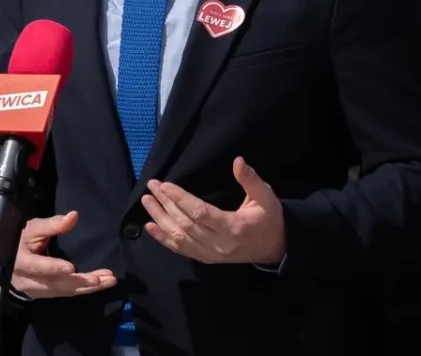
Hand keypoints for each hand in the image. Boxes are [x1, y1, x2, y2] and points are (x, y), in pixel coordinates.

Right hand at [11, 211, 117, 298]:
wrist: (10, 258)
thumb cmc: (22, 238)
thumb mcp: (34, 228)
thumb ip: (53, 224)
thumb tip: (74, 216)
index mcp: (22, 262)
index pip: (38, 266)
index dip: (54, 268)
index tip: (72, 268)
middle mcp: (28, 281)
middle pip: (56, 283)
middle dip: (80, 282)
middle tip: (101, 279)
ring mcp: (36, 290)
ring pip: (64, 291)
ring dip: (87, 287)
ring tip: (109, 280)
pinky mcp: (44, 295)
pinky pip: (65, 293)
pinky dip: (83, 288)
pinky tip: (99, 283)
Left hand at [141, 157, 285, 264]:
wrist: (274, 248)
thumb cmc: (269, 219)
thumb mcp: (266, 197)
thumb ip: (251, 180)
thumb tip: (238, 161)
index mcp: (233, 227)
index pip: (200, 212)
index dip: (180, 199)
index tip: (164, 185)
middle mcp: (219, 244)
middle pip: (185, 223)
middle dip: (166, 204)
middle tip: (152, 186)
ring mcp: (210, 254)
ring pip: (179, 237)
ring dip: (160, 219)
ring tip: (147, 201)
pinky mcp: (206, 259)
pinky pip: (181, 249)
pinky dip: (163, 239)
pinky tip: (150, 226)